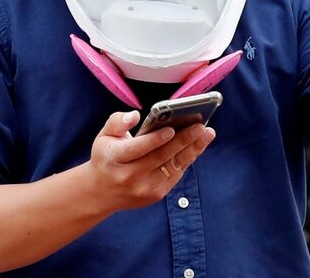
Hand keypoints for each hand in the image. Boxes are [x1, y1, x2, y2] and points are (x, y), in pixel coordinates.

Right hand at [86, 111, 214, 210]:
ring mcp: (145, 188)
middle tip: (201, 126)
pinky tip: (197, 146)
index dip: (155, 139)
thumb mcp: (103, 136)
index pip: (138, 148)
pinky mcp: (157, 194)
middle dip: (183, 140)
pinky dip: (187, 159)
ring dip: (192, 149)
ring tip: (206, 134)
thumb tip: (135, 115)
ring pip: (173, 166)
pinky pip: (176, 174)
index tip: (172, 128)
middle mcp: (130, 175)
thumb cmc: (106, 157)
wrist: (102, 192)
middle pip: (161, 157)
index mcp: (115, 158)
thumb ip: (117, 122)